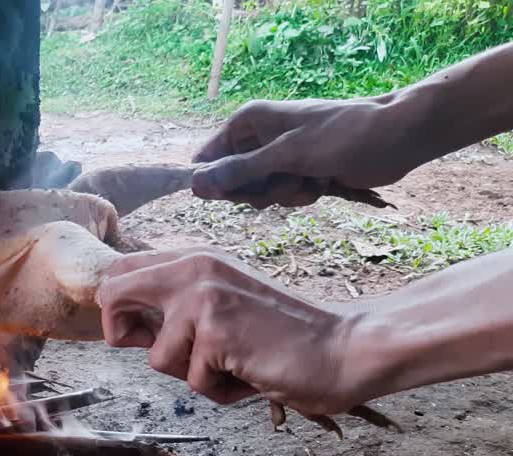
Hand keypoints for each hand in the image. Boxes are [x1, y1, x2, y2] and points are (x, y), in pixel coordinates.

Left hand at [97, 247, 367, 415]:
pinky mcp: (217, 332)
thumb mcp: (225, 305)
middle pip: (111, 295)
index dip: (116, 309)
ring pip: (156, 357)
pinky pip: (191, 381)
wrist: (343, 349)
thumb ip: (180, 308)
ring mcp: (204, 299)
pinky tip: (250, 374)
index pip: (121, 271)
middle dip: (122, 334)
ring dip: (192, 375)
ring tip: (233, 364)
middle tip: (167, 350)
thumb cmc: (284, 337)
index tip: (136, 333)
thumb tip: (128, 326)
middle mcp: (195, 269)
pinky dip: (219, 390)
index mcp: (196, 260)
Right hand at [191, 98, 420, 208]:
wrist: (396, 137)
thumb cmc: (341, 135)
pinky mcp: (299, 173)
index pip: (207, 159)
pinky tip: (323, 183)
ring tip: (311, 177)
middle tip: (285, 180)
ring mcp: (279, 158)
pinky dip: (303, 195)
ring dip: (286, 194)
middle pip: (232, 182)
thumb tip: (195, 186)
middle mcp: (258, 138)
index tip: (235, 193)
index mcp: (247, 122)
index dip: (216, 181)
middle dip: (259, 190)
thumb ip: (240, 172)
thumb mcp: (286, 155)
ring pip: (260, 194)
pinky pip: (284, 196)